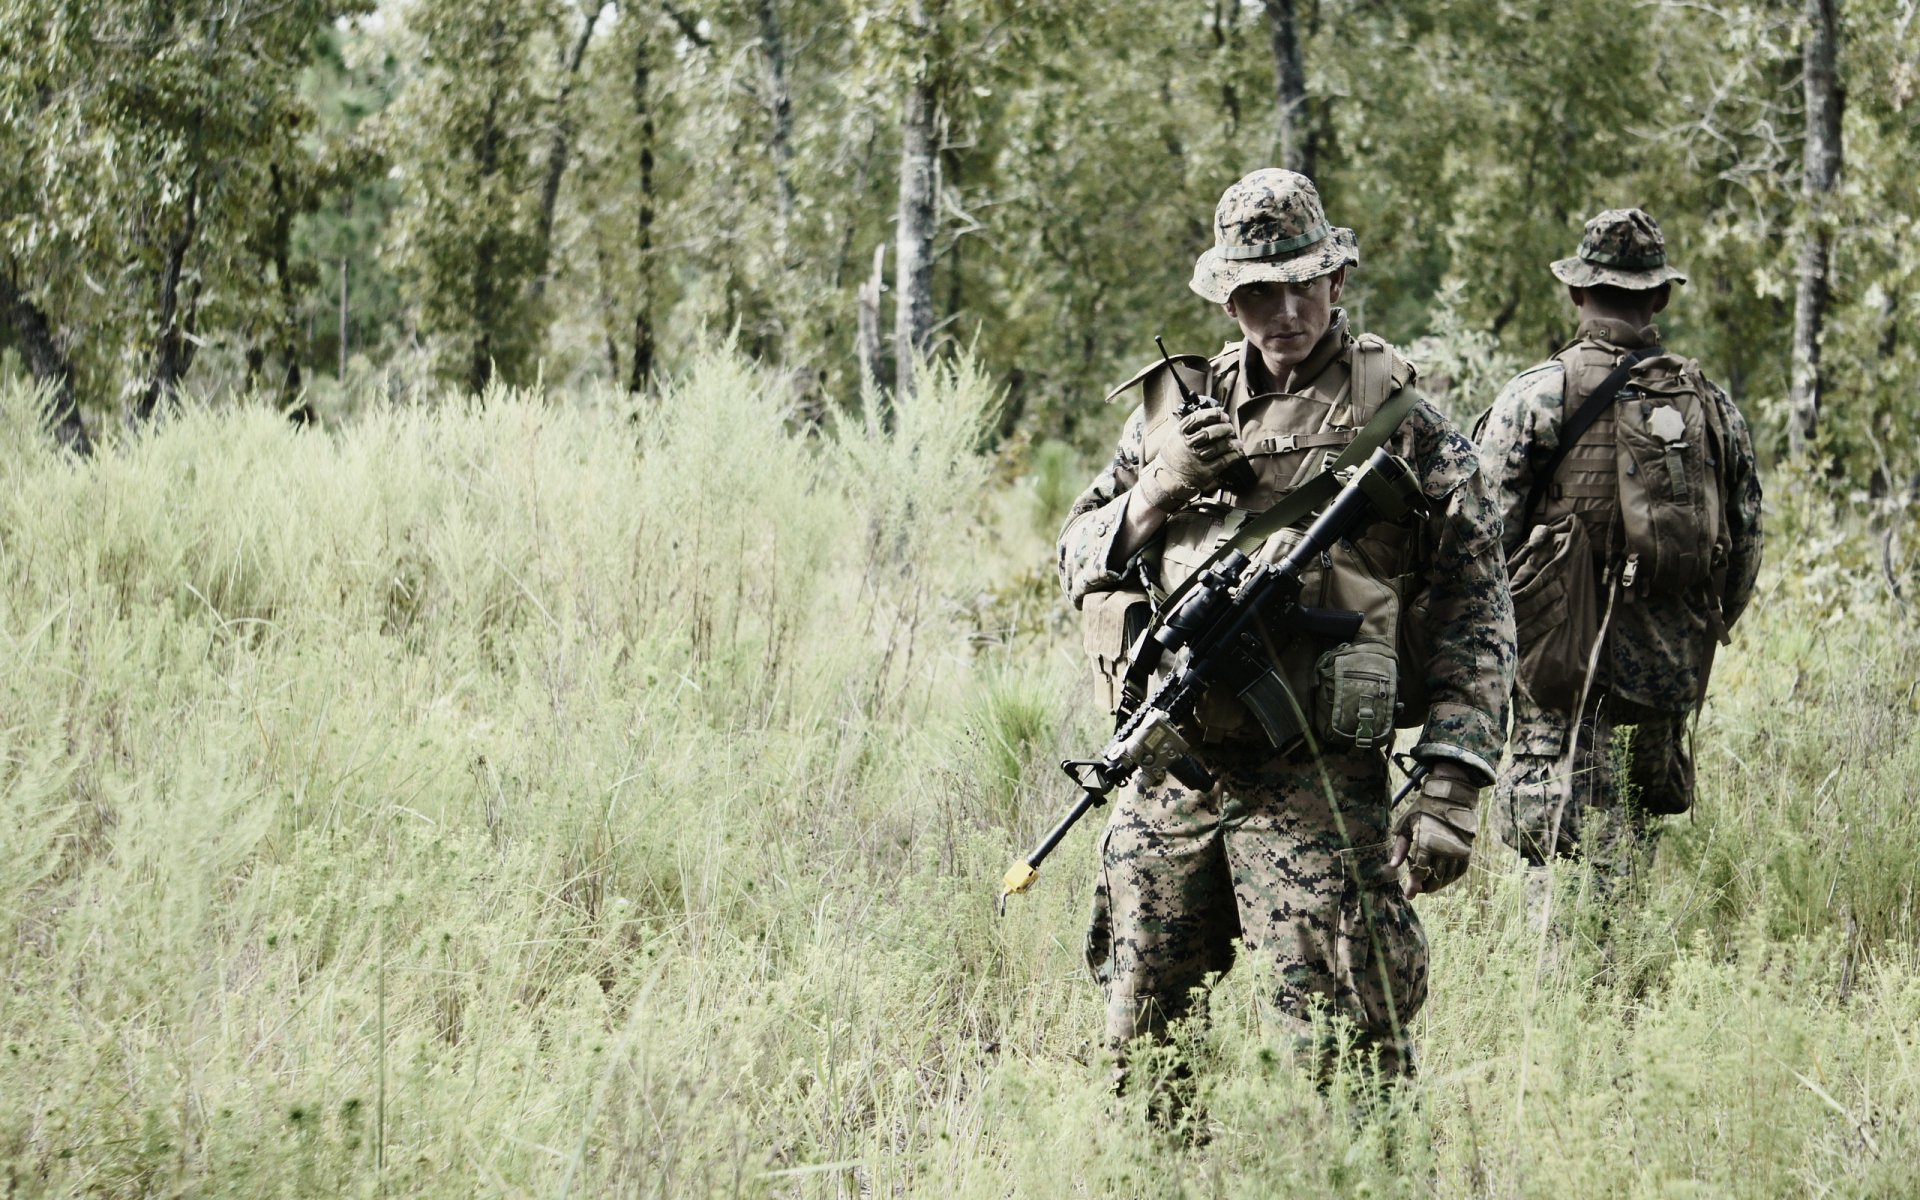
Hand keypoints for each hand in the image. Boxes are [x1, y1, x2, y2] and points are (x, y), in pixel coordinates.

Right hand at [1134, 405, 1247, 510]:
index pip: (1196, 418)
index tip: (1222, 415)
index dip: (1212, 414)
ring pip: (1217, 447)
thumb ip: (1189, 428)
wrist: (1166, 480)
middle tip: (1230, 428)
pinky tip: (1236, 453)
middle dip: (1223, 429)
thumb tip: (1212, 418)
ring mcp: (1195, 459)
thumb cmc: (1173, 457)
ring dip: (1231, 443)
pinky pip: (1222, 462)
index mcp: (1179, 434)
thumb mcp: (1174, 437)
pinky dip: (1232, 456)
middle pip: (1208, 433)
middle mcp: (1186, 445)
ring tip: (1237, 442)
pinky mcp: (1204, 472)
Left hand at [1387, 768, 1479, 898]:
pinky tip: (1442, 878)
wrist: (1451, 797)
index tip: (1408, 894)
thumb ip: (1400, 847)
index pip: (1419, 871)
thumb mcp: (1407, 824)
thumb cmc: (1424, 809)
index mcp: (1426, 843)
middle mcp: (1444, 850)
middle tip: (1417, 889)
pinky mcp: (1467, 851)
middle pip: (1434, 878)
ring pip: (1447, 877)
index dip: (1413, 886)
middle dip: (1425, 887)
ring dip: (1437, 884)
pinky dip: (1450, 878)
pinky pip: (1460, 871)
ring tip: (1427, 884)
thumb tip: (1392, 866)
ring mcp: (1457, 851)